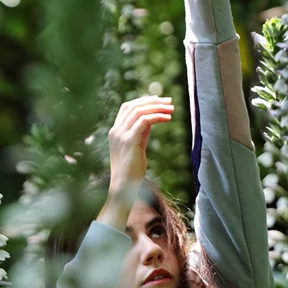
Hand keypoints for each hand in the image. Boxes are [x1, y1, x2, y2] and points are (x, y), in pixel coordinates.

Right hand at [99, 97, 174, 226]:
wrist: (123, 186)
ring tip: (171, 109)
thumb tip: (152, 119)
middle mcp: (116, 130)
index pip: (127, 107)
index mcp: (115, 131)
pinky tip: (168, 118)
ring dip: (157, 107)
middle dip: (153, 101)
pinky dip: (157, 116)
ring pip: (139, 111)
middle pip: (134, 106)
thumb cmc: (131, 170)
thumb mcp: (136, 147)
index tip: (159, 101)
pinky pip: (144, 121)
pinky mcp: (129, 141)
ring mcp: (121, 135)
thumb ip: (141, 132)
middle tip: (169, 102)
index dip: (143, 101)